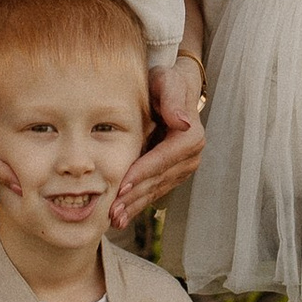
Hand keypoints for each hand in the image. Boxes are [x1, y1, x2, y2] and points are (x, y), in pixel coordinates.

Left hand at [110, 52, 205, 228]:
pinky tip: (122, 215)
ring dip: (135, 205)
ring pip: (155, 190)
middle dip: (134, 197)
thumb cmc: (166, 82)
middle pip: (157, 180)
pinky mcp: (172, 174)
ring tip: (114, 219)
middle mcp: (190, 157)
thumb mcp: (168, 82)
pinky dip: (138, 203)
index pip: (161, 160)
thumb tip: (182, 123)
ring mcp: (182, 168)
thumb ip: (172, 99)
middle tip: (112, 212)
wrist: (172, 89)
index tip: (122, 187)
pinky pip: (154, 191)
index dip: (141, 174)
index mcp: (190, 137)